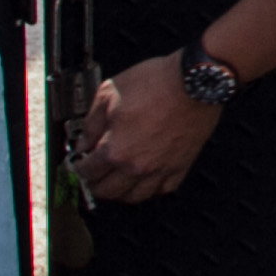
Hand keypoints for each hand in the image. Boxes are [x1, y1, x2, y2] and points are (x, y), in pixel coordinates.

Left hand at [74, 53, 221, 204]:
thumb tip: (83, 141)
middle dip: (95, 183)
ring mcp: (160, 167)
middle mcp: (136, 165)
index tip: (80, 162)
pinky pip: (164, 189)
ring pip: (134, 196)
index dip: (78, 166)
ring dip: (121, 192)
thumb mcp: (110, 92)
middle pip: (107, 191)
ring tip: (117, 182)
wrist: (197, 79)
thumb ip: (91, 122)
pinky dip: (152, 188)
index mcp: (114, 149)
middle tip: (94, 175)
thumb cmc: (159, 82)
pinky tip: (148, 179)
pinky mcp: (181, 164)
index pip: (87, 171)